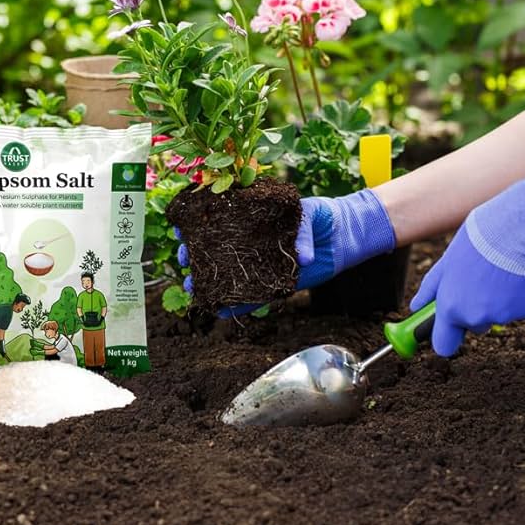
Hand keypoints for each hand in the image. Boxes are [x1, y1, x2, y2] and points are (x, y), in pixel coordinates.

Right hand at [177, 188, 395, 314]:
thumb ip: (302, 232)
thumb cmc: (322, 216)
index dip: (197, 225)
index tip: (182, 229)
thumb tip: (303, 258)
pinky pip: (251, 298)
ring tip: (192, 288)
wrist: (343, 237)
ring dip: (209, 283)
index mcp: (253, 218)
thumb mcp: (311, 213)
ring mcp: (260, 265)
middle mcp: (251, 243)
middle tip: (185, 259)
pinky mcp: (273, 285)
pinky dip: (237, 306)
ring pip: (228, 276)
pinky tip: (219, 311)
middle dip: (196, 255)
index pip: (218, 220)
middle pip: (216, 250)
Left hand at [410, 175, 524, 355]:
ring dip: (497, 300)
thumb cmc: (478, 241)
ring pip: (497, 315)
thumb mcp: (446, 262)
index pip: (443, 345)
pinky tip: (517, 272)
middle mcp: (477, 317)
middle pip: (473, 325)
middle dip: (473, 309)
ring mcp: (505, 316)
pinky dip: (517, 295)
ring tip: (499, 269)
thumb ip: (431, 289)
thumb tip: (415, 307)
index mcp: (452, 308)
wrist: (520, 230)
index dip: (445, 336)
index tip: (446, 327)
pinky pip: (519, 307)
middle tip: (478, 279)